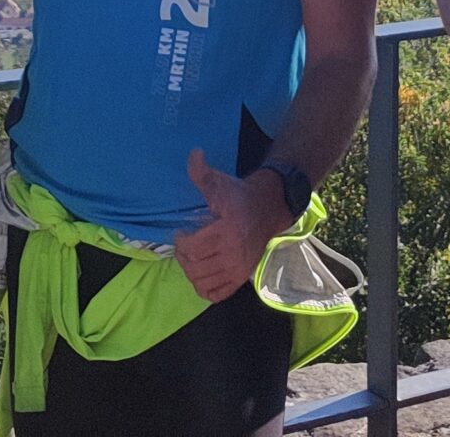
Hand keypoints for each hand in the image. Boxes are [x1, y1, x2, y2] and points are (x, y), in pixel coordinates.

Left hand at [172, 150, 283, 303]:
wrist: (268, 208)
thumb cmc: (239, 195)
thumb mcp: (220, 182)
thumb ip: (202, 172)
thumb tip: (193, 154)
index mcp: (228, 231)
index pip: (193, 248)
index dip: (180, 242)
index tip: (181, 233)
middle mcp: (234, 254)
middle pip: (195, 268)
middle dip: (183, 258)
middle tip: (184, 246)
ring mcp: (239, 269)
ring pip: (203, 283)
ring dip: (191, 273)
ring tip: (191, 259)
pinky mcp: (242, 278)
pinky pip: (216, 295)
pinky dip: (204, 288)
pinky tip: (201, 273)